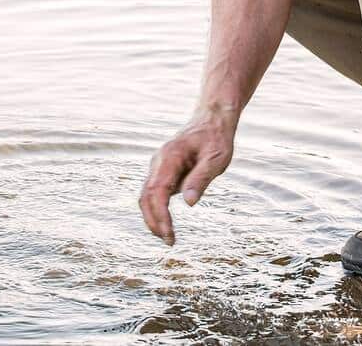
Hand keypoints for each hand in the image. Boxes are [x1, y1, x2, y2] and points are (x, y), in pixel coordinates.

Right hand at [138, 108, 236, 245]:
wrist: (212, 120)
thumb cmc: (216, 139)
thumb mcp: (216, 159)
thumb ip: (201, 179)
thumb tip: (189, 203)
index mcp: (170, 158)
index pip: (157, 192)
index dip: (160, 216)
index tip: (169, 234)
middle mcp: (159, 162)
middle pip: (146, 196)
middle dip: (153, 221)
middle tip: (169, 242)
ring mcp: (159, 166)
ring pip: (146, 195)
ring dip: (152, 217)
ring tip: (167, 237)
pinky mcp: (163, 170)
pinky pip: (153, 192)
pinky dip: (156, 209)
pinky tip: (165, 223)